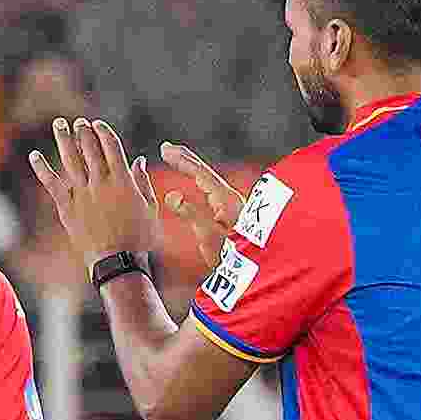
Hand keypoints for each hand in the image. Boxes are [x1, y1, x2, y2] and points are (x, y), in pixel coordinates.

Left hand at [29, 117, 161, 274]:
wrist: (118, 263)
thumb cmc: (140, 239)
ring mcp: (82, 195)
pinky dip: (42, 168)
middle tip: (77, 121)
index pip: (111, 147)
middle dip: (83, 132)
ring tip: (59, 124)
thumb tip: (139, 159)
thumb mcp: (150, 208)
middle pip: (90, 149)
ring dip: (64, 140)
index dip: (103, 132)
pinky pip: (52, 184)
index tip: (97, 124)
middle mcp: (101, 183)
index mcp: (123, 181)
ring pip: (71, 160)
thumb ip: (143, 182)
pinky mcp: (67, 208)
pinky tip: (34, 155)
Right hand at [159, 142, 244, 268]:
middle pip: (205, 173)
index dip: (182, 160)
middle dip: (185, 160)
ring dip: (192, 169)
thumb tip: (172, 196)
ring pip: (208, 180)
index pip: (200, 173)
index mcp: (225, 199)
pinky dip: (199, 181)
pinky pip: (211, 190)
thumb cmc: (233, 255)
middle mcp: (230, 198)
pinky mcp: (232, 215)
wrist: (255, 271)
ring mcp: (232, 206)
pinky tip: (197, 184)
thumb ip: (190, 214)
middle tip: (167, 148)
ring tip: (179, 161)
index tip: (165, 150)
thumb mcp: (208, 236)